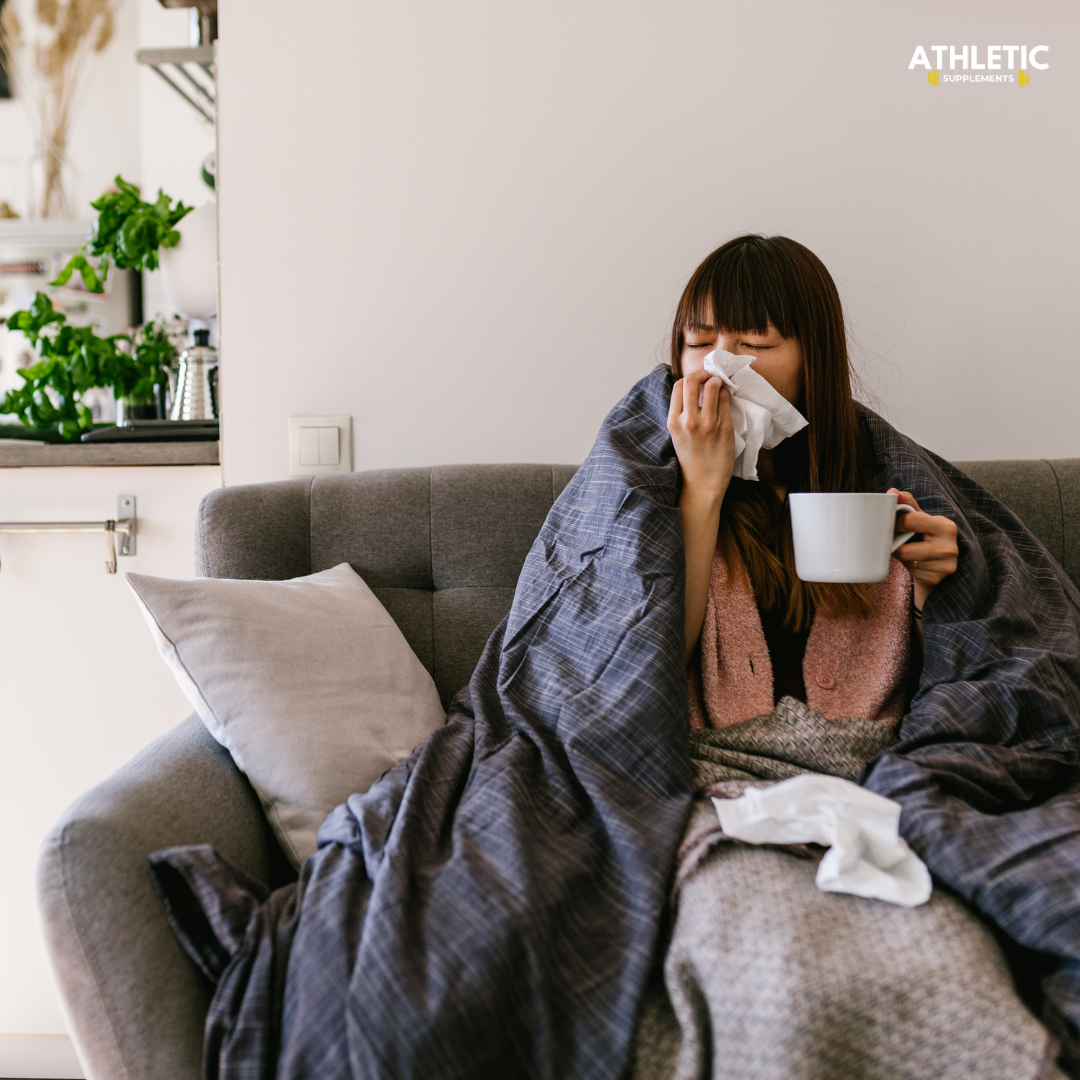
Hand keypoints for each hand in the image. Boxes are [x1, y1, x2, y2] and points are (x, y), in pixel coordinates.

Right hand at [668, 370, 735, 498]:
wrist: (703, 484)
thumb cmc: (691, 459)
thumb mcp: (677, 435)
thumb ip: (681, 414)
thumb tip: (692, 389)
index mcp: (673, 421)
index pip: (678, 386)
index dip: (689, 378)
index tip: (697, 380)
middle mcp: (689, 420)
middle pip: (693, 380)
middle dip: (703, 373)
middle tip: (709, 376)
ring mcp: (708, 423)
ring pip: (713, 386)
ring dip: (717, 381)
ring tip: (718, 385)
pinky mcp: (724, 427)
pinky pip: (726, 400)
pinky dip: (725, 394)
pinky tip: (725, 398)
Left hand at [888, 488, 958, 611]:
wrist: (942, 562)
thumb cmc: (928, 535)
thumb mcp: (921, 518)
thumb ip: (907, 504)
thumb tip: (891, 491)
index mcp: (945, 526)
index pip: (909, 521)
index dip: (896, 524)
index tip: (896, 525)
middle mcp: (949, 547)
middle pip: (903, 548)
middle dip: (896, 544)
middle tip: (899, 540)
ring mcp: (944, 565)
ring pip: (905, 560)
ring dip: (901, 555)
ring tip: (908, 550)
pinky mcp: (936, 579)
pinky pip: (910, 572)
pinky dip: (908, 567)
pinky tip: (916, 562)